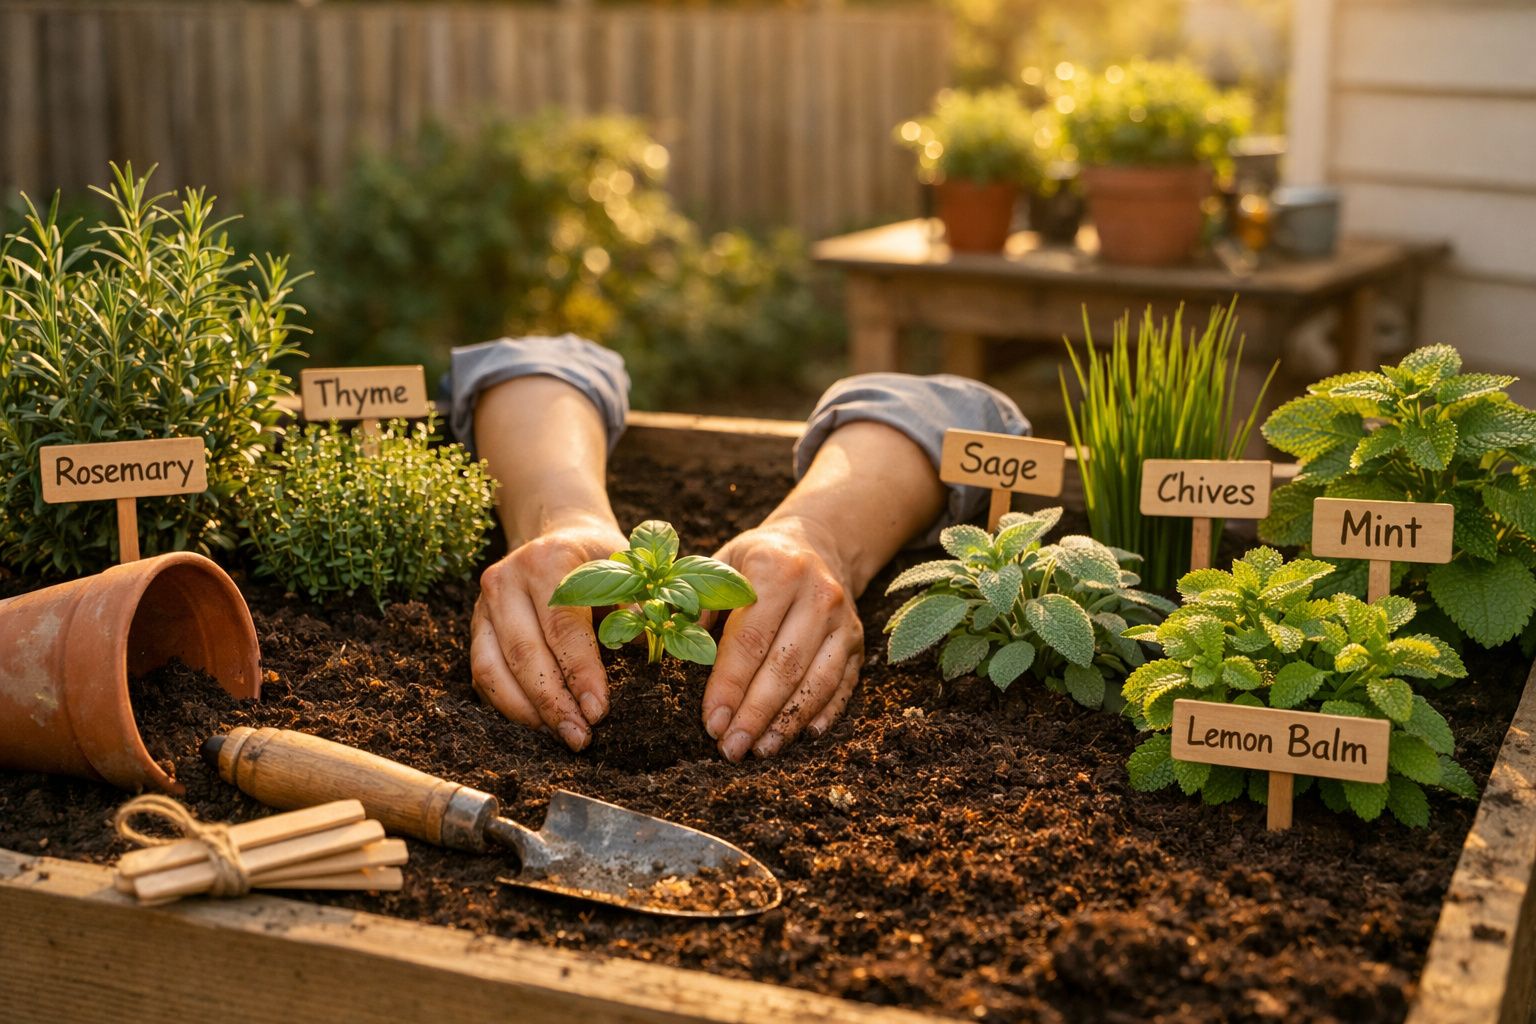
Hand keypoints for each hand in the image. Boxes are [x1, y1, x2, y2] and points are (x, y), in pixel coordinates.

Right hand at [471, 516, 627, 750]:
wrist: (562, 538)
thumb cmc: (604, 561)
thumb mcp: (631, 571)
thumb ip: (641, 608)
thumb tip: (656, 649)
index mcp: (548, 560)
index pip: (563, 626)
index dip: (580, 672)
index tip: (599, 711)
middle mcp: (506, 579)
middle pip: (524, 653)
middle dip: (553, 702)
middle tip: (581, 737)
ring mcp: (484, 605)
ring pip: (493, 669)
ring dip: (527, 712)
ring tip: (561, 736)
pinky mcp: (476, 628)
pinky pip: (484, 675)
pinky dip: (509, 705)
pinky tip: (539, 725)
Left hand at [703, 516, 863, 761]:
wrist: (816, 544)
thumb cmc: (756, 562)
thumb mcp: (721, 564)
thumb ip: (696, 603)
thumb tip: (670, 644)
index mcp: (777, 571)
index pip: (750, 640)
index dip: (729, 686)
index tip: (712, 722)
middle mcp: (819, 595)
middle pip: (785, 667)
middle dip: (755, 714)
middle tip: (731, 748)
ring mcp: (844, 621)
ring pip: (817, 682)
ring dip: (787, 723)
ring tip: (760, 750)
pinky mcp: (858, 642)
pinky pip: (843, 685)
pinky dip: (824, 714)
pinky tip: (801, 737)